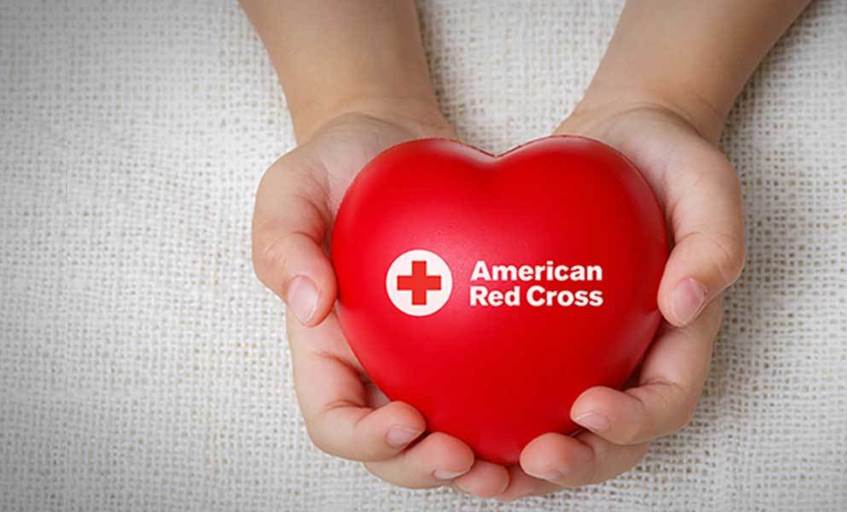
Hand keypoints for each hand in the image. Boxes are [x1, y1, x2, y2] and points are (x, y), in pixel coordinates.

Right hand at [251, 105, 481, 487]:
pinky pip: (490, 388)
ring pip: (447, 433)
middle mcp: (376, 365)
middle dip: (424, 467)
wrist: (399, 144)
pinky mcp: (472, 340)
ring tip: (512, 461)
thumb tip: (309, 305)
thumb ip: (284, 241)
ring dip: (475, 463)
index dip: (365, 439)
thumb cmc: (336, 165)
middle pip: (393, 450)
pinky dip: (512, 415)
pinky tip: (551, 415)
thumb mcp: (292, 187)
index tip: (407, 420)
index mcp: (327, 346)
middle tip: (465, 454)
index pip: (334, 419)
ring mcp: (425, 357)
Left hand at [453, 100, 744, 498]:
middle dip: (574, 462)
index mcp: (681, 338)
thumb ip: (712, 242)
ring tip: (479, 470)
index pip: (665, 401)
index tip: (589, 409)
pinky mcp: (544, 339)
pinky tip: (443, 417)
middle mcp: (635, 357)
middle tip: (532, 458)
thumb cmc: (670, 158)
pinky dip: (488, 414)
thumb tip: (684, 307)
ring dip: (523, 463)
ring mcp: (589, 353)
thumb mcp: (706, 184)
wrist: (619, 137)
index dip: (633, 423)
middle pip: (609, 438)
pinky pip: (518, 387)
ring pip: (559, 428)